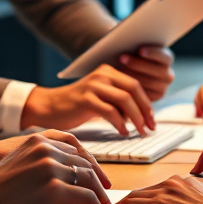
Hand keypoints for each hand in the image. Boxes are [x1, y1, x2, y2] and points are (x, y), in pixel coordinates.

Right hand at [0, 134, 110, 203]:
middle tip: (102, 201)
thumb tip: (66, 190)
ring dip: (99, 200)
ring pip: (91, 181)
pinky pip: (89, 200)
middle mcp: (47, 150)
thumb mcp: (19, 166)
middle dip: (97, 185)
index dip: (88, 169)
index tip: (96, 183)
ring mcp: (52, 169)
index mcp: (38, 141)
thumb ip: (42, 168)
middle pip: (86, 165)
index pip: (75, 151)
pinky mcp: (55, 191)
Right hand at [21, 64, 155, 135]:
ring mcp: (93, 86)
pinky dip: (121, 123)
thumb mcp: (100, 96)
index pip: (135, 84)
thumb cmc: (78, 105)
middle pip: (133, 89)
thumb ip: (119, 101)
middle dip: (145, 110)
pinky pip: (110, 111)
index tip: (152, 120)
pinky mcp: (86, 100)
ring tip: (140, 132)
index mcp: (108, 71)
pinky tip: (123, 132)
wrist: (50, 106)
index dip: (147, 103)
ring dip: (137, 118)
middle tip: (150, 128)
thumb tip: (142, 115)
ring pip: (125, 100)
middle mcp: (102, 74)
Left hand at [113, 45, 174, 100]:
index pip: (166, 56)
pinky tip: (120, 81)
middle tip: (122, 58)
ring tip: (118, 69)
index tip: (140, 50)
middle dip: (138, 64)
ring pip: (149, 83)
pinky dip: (132, 88)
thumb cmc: (132, 56)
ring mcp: (162, 88)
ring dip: (132, 76)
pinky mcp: (153, 99)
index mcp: (167, 59)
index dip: (154, 53)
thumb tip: (127, 42)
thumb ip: (136, 46)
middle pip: (157, 71)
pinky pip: (144, 95)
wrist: (130, 73)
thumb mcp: (136, 49)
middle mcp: (168, 74)